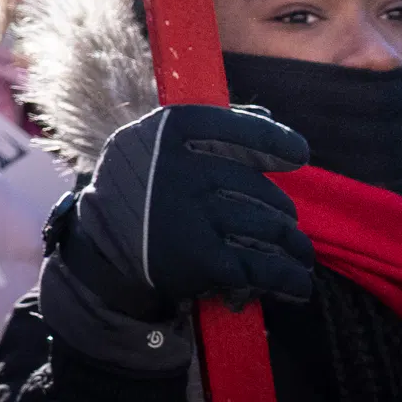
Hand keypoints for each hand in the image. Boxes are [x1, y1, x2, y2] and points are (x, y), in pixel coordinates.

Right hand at [67, 103, 313, 312]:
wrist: (102, 251)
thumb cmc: (135, 190)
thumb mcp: (152, 145)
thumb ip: (209, 130)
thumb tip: (268, 116)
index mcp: (168, 133)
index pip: (237, 128)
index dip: (273, 140)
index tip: (299, 153)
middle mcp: (183, 170)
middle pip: (259, 188)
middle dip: (281, 210)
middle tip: (285, 224)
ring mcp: (195, 215)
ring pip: (271, 228)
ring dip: (293, 245)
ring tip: (297, 254)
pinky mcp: (205, 260)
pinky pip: (265, 268)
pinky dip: (288, 279)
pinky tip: (297, 284)